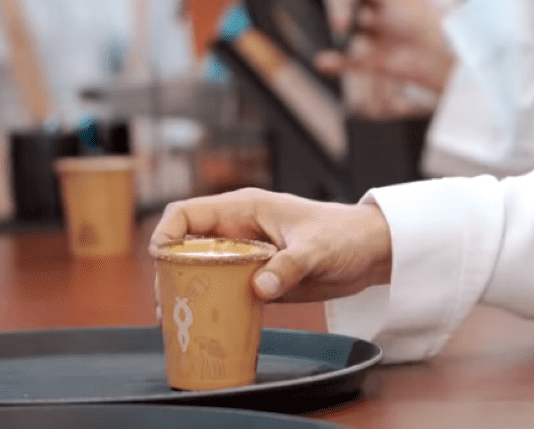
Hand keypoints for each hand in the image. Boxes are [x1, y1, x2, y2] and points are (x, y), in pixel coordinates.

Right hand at [149, 188, 392, 306]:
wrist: (371, 251)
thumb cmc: (346, 234)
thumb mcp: (316, 248)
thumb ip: (289, 266)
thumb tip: (260, 287)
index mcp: (245, 210)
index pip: (188, 213)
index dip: (166, 233)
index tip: (162, 261)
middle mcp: (239, 231)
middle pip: (186, 246)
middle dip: (170, 272)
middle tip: (169, 303)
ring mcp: (246, 255)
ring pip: (201, 270)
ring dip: (187, 292)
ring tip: (179, 319)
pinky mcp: (257, 278)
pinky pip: (223, 290)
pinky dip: (212, 305)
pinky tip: (207, 323)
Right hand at [316, 0, 454, 94]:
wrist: (437, 56)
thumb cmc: (419, 20)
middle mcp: (375, 16)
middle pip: (347, 6)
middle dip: (341, 7)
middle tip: (343, 17)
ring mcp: (372, 38)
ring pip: (346, 31)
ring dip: (340, 28)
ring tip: (341, 27)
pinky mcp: (371, 62)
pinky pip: (347, 61)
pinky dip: (335, 62)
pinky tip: (322, 61)